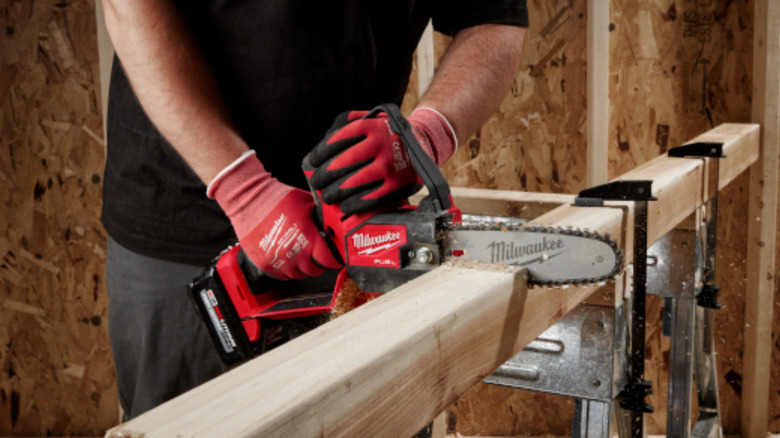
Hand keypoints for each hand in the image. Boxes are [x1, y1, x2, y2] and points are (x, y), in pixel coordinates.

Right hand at [209, 151, 342, 279]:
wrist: (249, 200)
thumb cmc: (278, 198)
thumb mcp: (307, 202)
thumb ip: (322, 216)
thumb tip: (335, 223)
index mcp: (308, 238)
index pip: (329, 260)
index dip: (334, 260)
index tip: (334, 258)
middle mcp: (295, 253)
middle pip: (315, 271)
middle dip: (319, 264)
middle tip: (317, 255)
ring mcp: (279, 261)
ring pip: (299, 275)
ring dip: (302, 268)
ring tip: (301, 255)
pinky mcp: (265, 264)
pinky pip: (282, 276)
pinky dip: (287, 270)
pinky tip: (287, 258)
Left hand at [305, 107, 456, 216]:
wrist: (423, 144)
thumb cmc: (388, 134)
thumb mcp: (372, 119)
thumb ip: (347, 123)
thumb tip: (324, 140)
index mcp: (372, 127)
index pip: (338, 140)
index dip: (322, 153)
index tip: (313, 160)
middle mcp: (381, 145)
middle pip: (343, 163)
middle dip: (324, 176)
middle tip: (317, 182)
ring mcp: (390, 166)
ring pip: (354, 182)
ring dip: (335, 192)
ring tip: (327, 196)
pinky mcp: (398, 185)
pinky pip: (371, 198)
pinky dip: (355, 204)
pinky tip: (345, 206)